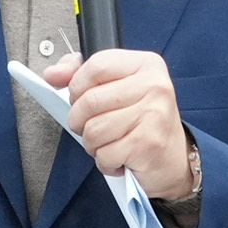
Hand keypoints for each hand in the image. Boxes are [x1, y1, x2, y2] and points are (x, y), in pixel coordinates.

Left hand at [48, 46, 198, 204]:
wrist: (175, 159)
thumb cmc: (142, 122)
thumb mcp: (117, 89)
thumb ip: (83, 74)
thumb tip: (52, 74)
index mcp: (146, 65)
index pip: (96, 65)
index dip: (77, 85)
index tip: (80, 98)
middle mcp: (154, 85)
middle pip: (90, 100)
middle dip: (80, 121)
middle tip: (92, 127)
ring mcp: (153, 114)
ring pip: (93, 130)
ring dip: (92, 145)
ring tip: (109, 144)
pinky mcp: (148, 143)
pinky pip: (104, 154)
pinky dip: (105, 162)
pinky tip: (120, 158)